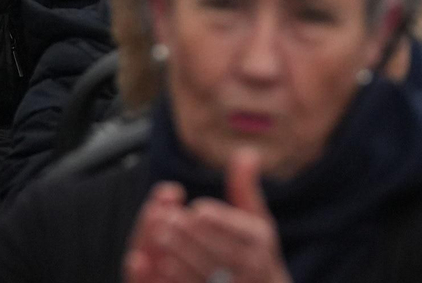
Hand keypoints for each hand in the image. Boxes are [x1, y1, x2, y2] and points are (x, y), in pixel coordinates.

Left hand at [125, 150, 289, 282]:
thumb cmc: (254, 249)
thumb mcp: (256, 217)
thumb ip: (245, 188)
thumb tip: (245, 152)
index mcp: (260, 240)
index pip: (242, 231)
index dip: (221, 220)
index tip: (198, 209)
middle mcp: (254, 266)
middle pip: (222, 252)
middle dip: (193, 236)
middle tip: (168, 220)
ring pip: (209, 273)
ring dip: (183, 257)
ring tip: (161, 239)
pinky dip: (181, 280)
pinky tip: (163, 268)